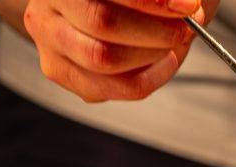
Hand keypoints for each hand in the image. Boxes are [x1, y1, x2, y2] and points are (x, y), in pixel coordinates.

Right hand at [24, 0, 218, 101]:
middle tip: (186, 29)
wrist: (109, 6)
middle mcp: (45, 8)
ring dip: (151, 55)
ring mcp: (50, 43)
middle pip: (103, 23)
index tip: (188, 7)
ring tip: (174, 45)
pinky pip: (107, 88)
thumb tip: (190, 9)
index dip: (152, 1)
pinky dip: (147, 79)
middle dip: (156, 30)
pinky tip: (164, 63)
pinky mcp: (62, 73)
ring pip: (103, 59)